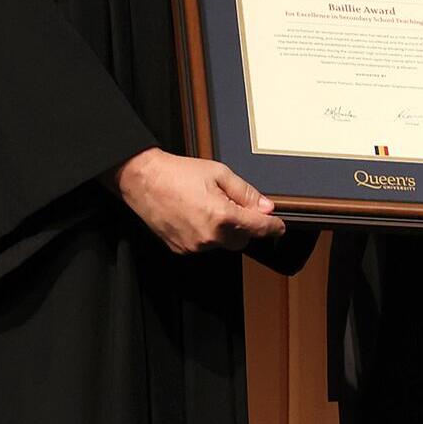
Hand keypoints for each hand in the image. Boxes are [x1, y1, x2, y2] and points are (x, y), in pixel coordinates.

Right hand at [114, 148, 284, 253]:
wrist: (143, 180)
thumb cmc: (177, 174)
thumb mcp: (219, 173)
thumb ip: (246, 192)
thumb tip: (265, 206)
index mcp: (222, 217)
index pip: (258, 228)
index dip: (273, 226)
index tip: (279, 226)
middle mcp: (210, 237)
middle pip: (242, 240)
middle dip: (244, 226)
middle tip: (232, 204)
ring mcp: (194, 246)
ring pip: (222, 244)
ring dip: (224, 231)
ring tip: (207, 206)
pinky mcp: (181, 250)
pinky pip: (204, 246)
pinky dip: (207, 234)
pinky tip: (195, 216)